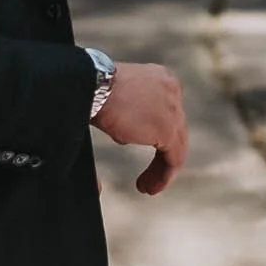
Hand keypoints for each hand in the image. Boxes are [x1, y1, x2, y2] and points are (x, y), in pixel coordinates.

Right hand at [93, 60, 188, 194]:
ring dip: (161, 170)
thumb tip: (118, 141)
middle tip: (147, 177)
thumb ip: (121, 120)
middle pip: (174, 129)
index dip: (155, 136)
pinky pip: (174, 158)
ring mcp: (172, 107)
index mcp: (156, 78)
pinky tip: (149, 187)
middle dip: (161, 157)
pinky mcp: (168, 128)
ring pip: (176, 146)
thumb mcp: (112, 101)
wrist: (91, 85)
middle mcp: (170, 89)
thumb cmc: (90, 88)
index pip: (164, 112)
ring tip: (146, 186)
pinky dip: (163, 175)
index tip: (139, 148)